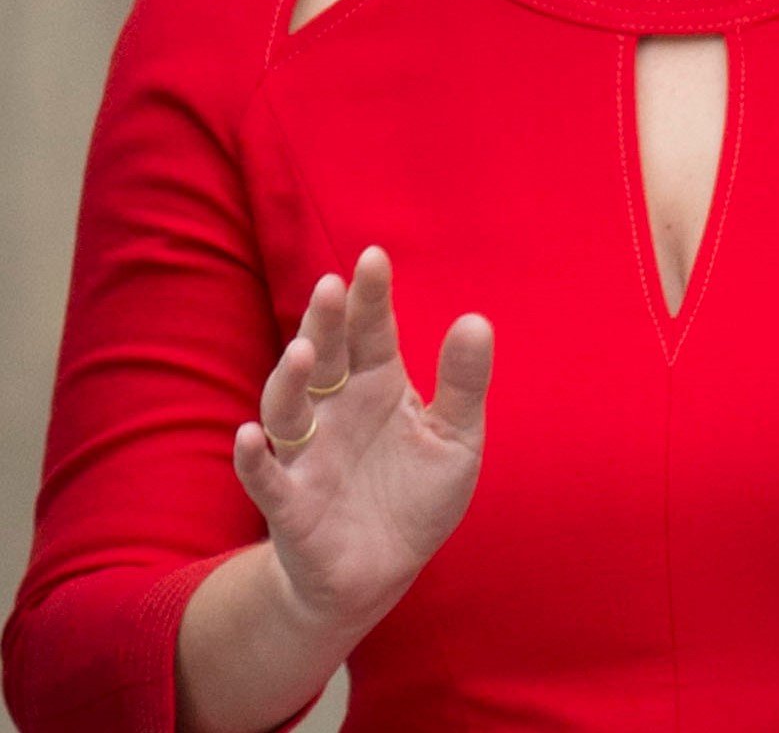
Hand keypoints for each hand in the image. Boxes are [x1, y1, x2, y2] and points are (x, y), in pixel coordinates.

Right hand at [231, 246, 492, 637]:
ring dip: (290, 380)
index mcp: (378, 388)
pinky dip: (255, 458)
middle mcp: (336, 412)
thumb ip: (464, 384)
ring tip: (304, 351)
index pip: (372, 334)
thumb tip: (475, 319)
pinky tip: (252, 435)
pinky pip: (266, 479)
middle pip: (325, 359)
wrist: (383, 572)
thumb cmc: (416, 497)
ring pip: (288, 408)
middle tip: (331, 285)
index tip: (373, 257)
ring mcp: (308, 456)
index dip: (370, 298)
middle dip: (324, 323)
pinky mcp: (290, 506)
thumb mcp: (456, 439)